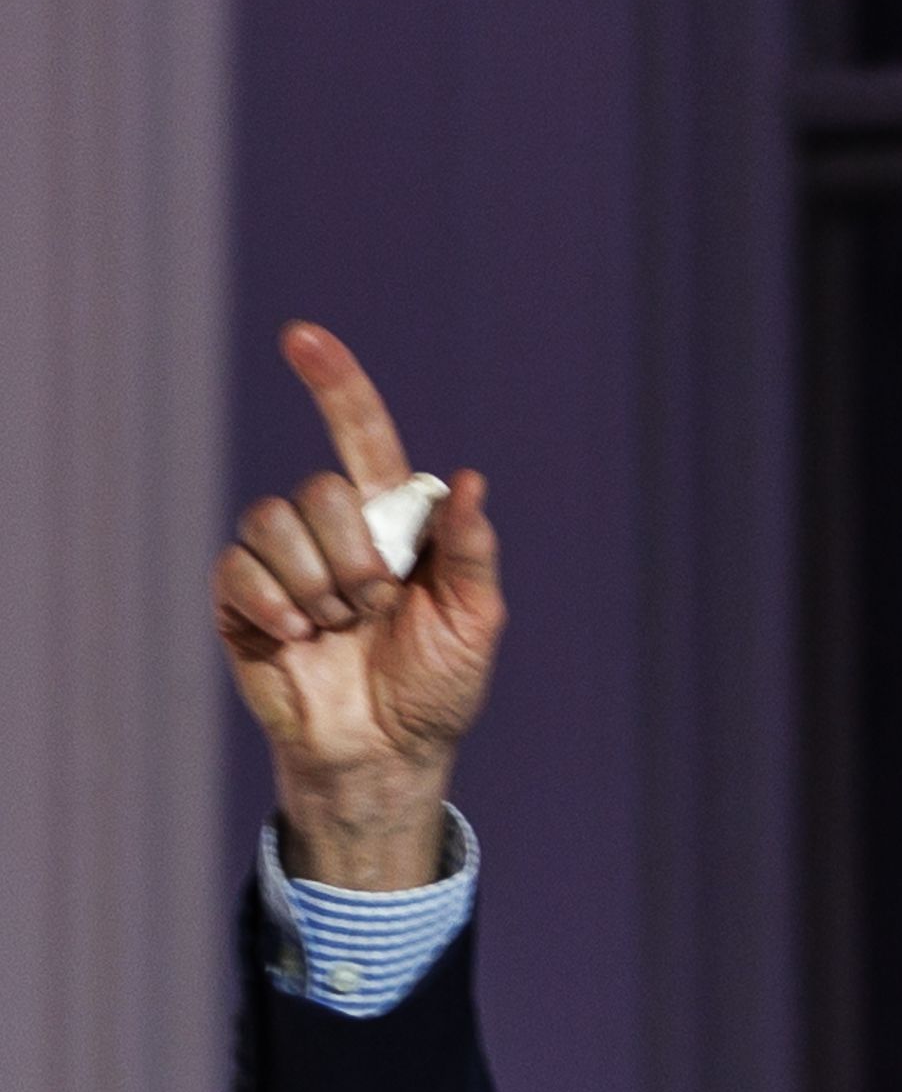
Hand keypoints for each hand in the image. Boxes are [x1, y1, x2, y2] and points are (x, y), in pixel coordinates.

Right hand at [216, 324, 503, 889]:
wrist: (387, 753)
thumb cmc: (437, 688)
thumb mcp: (474, 622)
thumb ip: (469, 551)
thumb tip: (469, 479)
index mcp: (392, 525)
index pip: (361, 439)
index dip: (334, 384)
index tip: (302, 337)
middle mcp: (333, 533)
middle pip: (320, 490)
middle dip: (354, 553)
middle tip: (374, 605)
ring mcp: (284, 564)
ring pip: (273, 522)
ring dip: (316, 582)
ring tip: (338, 628)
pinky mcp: (242, 599)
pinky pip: (238, 568)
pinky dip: (273, 602)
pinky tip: (300, 638)